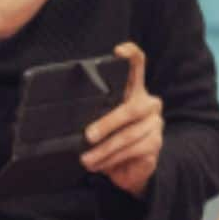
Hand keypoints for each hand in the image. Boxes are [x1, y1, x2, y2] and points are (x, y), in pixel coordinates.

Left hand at [83, 42, 162, 198]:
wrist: (127, 169)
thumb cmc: (107, 140)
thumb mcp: (97, 123)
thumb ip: (91, 114)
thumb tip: (62, 115)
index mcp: (134, 91)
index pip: (138, 66)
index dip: (131, 55)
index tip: (118, 51)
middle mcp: (149, 103)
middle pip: (131, 109)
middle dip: (107, 124)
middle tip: (88, 136)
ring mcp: (155, 123)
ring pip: (129, 134)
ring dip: (105, 149)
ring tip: (86, 159)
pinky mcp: (156, 143)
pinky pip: (135, 150)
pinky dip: (113, 159)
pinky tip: (100, 164)